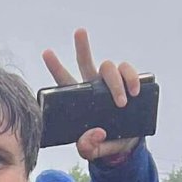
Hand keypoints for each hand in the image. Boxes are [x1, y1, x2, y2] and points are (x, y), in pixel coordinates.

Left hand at [41, 28, 142, 165]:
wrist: (127, 144)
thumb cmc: (105, 143)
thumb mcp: (94, 150)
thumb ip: (88, 147)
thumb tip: (92, 136)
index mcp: (80, 100)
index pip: (65, 81)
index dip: (55, 67)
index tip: (46, 53)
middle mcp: (94, 86)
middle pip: (86, 62)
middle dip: (82, 46)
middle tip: (79, 32)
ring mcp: (112, 83)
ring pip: (110, 67)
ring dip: (116, 82)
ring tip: (122, 101)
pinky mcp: (129, 84)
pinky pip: (129, 72)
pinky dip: (132, 78)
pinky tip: (135, 90)